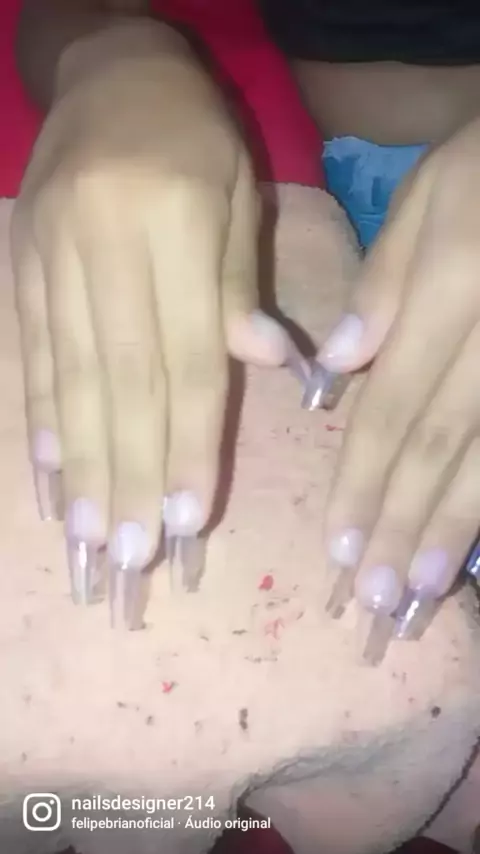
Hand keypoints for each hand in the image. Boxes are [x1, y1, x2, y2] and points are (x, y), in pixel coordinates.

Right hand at [11, 23, 289, 624]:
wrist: (111, 76)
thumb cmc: (195, 140)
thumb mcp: (239, 198)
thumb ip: (236, 287)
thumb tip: (264, 367)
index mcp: (171, 225)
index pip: (184, 358)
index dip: (186, 441)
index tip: (185, 518)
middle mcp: (104, 246)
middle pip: (119, 382)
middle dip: (125, 475)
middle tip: (130, 555)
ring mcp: (50, 260)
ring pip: (66, 378)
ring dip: (77, 465)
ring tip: (84, 536)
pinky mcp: (22, 270)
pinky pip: (29, 355)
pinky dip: (38, 419)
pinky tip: (45, 474)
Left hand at [317, 119, 479, 641]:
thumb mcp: (431, 196)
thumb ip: (385, 284)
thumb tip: (339, 368)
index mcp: (455, 291)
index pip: (395, 406)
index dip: (364, 479)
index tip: (339, 544)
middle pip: (442, 447)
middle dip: (404, 525)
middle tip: (373, 597)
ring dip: (456, 533)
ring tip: (420, 593)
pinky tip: (476, 549)